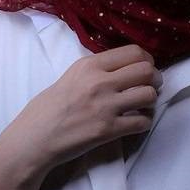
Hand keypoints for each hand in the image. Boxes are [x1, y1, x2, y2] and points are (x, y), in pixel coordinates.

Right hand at [0, 43, 162, 176]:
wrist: (34, 138)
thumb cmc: (50, 106)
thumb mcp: (72, 75)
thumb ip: (98, 68)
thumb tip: (125, 66)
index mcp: (90, 64)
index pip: (133, 52)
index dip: (147, 59)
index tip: (147, 67)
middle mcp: (100, 81)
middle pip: (146, 70)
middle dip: (155, 78)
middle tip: (152, 85)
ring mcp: (105, 106)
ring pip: (148, 95)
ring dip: (151, 100)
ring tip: (144, 103)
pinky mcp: (108, 130)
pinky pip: (142, 121)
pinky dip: (144, 121)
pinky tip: (136, 121)